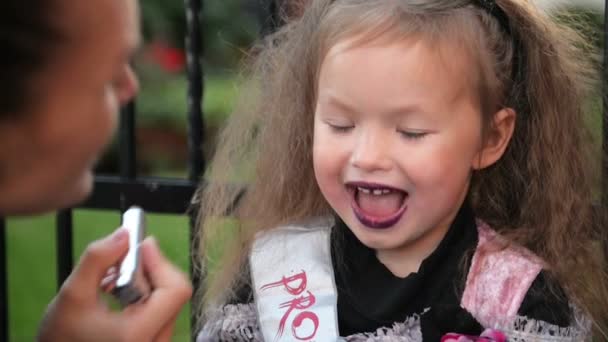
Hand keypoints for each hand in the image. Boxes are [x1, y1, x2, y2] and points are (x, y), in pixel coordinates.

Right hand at [37, 229, 192, 341]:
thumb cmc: (62, 336)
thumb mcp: (72, 294)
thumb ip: (97, 259)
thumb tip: (123, 235)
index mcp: (138, 333)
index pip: (176, 290)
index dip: (161, 261)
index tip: (142, 245)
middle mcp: (154, 341)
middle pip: (173, 292)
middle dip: (150, 268)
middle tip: (124, 257)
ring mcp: (156, 341)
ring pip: (167, 300)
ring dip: (145, 280)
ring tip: (114, 278)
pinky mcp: (153, 339)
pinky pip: (161, 310)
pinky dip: (144, 294)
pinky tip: (120, 291)